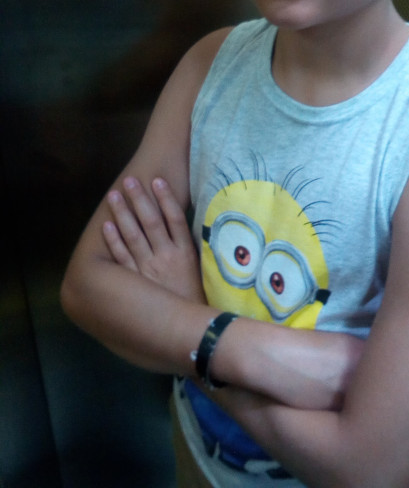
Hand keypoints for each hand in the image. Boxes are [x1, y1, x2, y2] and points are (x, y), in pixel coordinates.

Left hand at [103, 176, 203, 301]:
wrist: (190, 331)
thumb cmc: (194, 298)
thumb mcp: (199, 270)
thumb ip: (189, 248)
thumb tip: (179, 224)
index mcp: (186, 252)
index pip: (175, 218)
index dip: (166, 198)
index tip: (157, 180)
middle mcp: (167, 257)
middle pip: (152, 221)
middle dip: (139, 199)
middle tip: (129, 181)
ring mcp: (149, 269)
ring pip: (134, 235)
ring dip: (122, 214)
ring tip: (114, 196)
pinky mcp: (135, 283)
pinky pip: (122, 258)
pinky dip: (113, 241)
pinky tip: (107, 226)